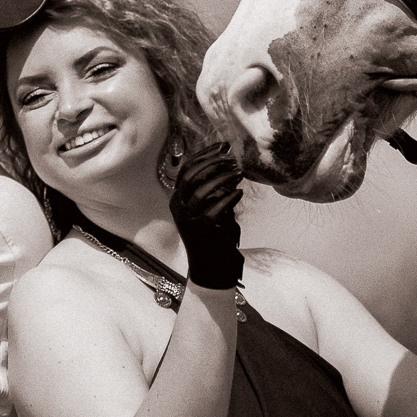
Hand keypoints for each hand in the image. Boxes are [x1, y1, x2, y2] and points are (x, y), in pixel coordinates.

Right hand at [167, 140, 243, 289]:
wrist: (211, 269)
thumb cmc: (212, 237)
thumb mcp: (208, 209)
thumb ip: (212, 190)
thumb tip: (226, 165)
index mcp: (177, 199)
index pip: (187, 169)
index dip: (205, 154)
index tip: (223, 146)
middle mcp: (178, 207)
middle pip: (192, 175)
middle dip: (213, 162)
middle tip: (232, 159)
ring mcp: (188, 218)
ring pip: (203, 189)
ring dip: (223, 177)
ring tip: (239, 173)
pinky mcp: (202, 228)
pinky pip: (216, 206)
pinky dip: (229, 197)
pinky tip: (239, 192)